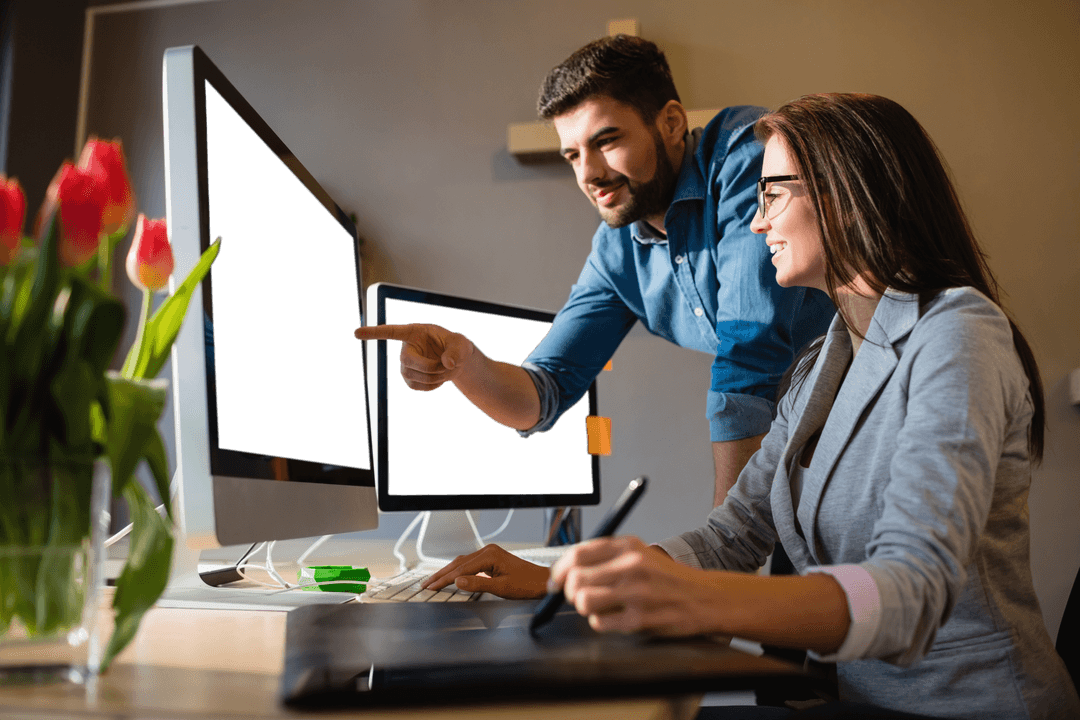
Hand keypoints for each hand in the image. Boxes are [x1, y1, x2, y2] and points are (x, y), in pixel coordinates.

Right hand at [354, 323, 474, 390]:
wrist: (457, 363)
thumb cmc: (457, 348)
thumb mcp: (462, 344)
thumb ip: (457, 350)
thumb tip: (448, 363)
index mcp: (415, 333)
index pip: (391, 332)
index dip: (374, 333)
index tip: (357, 333)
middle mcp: (407, 348)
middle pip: (407, 362)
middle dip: (429, 367)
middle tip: (447, 367)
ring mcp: (407, 365)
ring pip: (411, 376)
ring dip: (433, 378)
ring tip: (446, 372)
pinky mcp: (410, 378)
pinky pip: (416, 386)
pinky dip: (431, 386)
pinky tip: (439, 379)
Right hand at [422, 544, 549, 598]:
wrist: (542, 581)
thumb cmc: (527, 584)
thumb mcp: (501, 588)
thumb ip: (478, 584)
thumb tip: (457, 581)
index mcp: (490, 555)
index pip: (460, 568)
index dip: (444, 579)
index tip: (431, 586)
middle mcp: (488, 551)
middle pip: (458, 563)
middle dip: (441, 574)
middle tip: (426, 584)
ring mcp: (490, 554)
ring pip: (462, 562)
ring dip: (447, 572)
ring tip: (433, 581)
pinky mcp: (491, 559)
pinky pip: (469, 564)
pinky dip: (458, 571)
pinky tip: (451, 576)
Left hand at [549, 536, 724, 635]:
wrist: (705, 597)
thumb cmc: (667, 578)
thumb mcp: (640, 553)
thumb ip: (606, 556)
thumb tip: (566, 569)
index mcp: (628, 546)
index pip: (578, 553)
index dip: (560, 568)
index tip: (556, 579)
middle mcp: (631, 566)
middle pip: (576, 578)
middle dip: (570, 590)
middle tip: (577, 595)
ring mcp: (636, 593)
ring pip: (583, 601)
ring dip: (584, 607)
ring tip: (598, 606)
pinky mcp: (640, 619)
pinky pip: (599, 623)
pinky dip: (600, 622)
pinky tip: (614, 617)